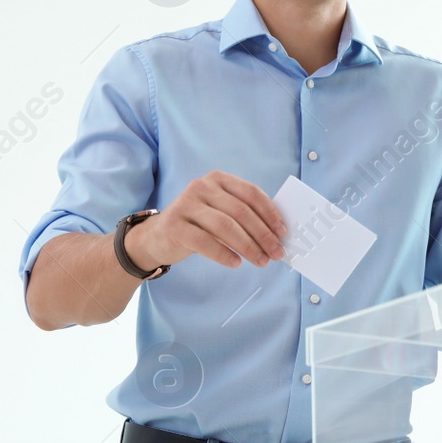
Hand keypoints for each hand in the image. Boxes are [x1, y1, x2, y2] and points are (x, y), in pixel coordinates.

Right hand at [128, 170, 286, 269]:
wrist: (158, 236)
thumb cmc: (199, 225)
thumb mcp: (221, 213)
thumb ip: (244, 216)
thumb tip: (276, 235)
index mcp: (218, 179)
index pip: (251, 193)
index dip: (270, 213)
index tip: (283, 232)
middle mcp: (201, 187)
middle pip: (240, 211)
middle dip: (263, 235)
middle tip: (276, 253)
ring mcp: (185, 205)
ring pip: (225, 226)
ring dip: (248, 246)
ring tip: (261, 261)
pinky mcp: (174, 225)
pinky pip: (204, 241)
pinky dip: (224, 254)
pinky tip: (236, 263)